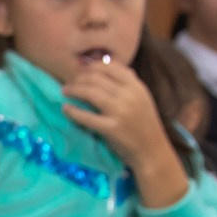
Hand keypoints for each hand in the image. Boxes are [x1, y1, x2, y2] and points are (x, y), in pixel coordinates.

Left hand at [60, 61, 187, 207]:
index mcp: (137, 86)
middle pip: (97, 78)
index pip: (110, 67)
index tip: (81, 71)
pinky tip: (65, 109)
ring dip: (74, 90)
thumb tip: (108, 65)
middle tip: (69, 82)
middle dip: (79, 78)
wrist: (152, 151)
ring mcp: (120, 112)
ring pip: (90, 93)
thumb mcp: (142, 98)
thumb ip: (128, 82)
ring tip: (65, 91)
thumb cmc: (144, 125)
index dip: (92, 67)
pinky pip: (86, 117)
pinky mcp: (111, 129)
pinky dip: (73, 111)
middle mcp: (129, 95)